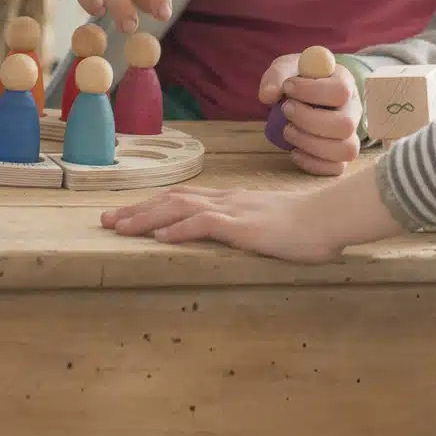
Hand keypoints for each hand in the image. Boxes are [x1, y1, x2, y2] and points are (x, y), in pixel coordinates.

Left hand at [100, 186, 342, 263]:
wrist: (330, 218)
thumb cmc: (306, 226)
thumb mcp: (268, 225)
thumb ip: (247, 227)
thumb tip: (234, 235)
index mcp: (229, 201)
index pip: (180, 198)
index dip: (149, 205)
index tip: (124, 215)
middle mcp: (224, 200)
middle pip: (170, 199)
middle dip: (135, 210)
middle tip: (104, 221)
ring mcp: (233, 211)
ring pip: (179, 208)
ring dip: (146, 218)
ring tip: (119, 228)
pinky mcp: (243, 226)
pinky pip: (205, 224)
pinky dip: (179, 229)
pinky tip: (160, 237)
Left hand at [258, 53, 361, 175]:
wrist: (303, 96)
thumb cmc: (298, 80)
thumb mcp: (287, 68)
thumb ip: (277, 75)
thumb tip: (269, 95)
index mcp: (344, 83)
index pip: (341, 90)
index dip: (312, 91)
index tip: (288, 87)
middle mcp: (353, 110)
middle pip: (345, 124)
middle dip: (309, 120)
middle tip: (286, 109)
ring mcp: (349, 134)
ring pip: (346, 150)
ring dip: (311, 144)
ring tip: (288, 131)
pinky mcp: (340, 154)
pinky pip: (337, 168)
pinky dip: (313, 163)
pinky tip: (294, 151)